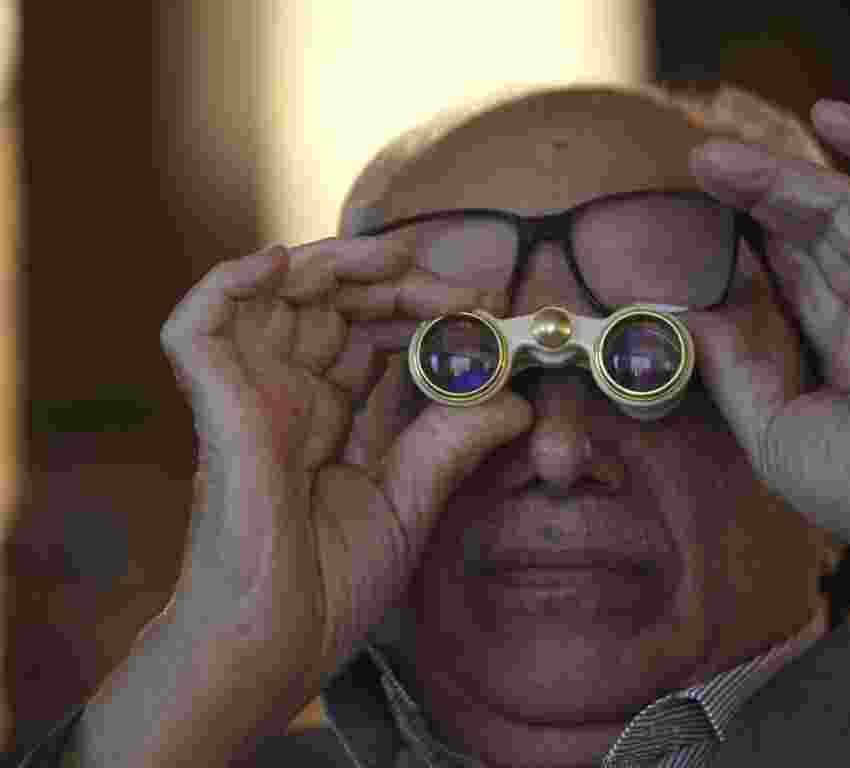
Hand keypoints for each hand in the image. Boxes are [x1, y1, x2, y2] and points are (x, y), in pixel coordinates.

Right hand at [159, 237, 531, 700]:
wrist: (278, 647)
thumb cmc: (332, 589)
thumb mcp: (412, 501)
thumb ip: (454, 442)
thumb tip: (514, 399)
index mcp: (326, 419)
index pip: (370, 337)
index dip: (421, 314)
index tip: (480, 311)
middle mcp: (287, 398)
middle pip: (330, 305)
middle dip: (391, 283)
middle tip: (455, 289)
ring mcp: (250, 398)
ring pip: (271, 295)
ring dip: (331, 262)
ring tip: (396, 258)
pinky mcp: (216, 407)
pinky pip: (197, 326)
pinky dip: (231, 283)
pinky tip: (284, 262)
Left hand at [683, 99, 849, 565]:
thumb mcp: (771, 425)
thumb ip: (733, 366)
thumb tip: (686, 313)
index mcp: (849, 350)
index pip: (795, 275)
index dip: (750, 239)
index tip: (696, 215)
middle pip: (812, 231)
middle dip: (755, 196)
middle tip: (698, 167)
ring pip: (844, 203)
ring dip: (782, 173)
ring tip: (717, 157)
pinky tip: (828, 117)